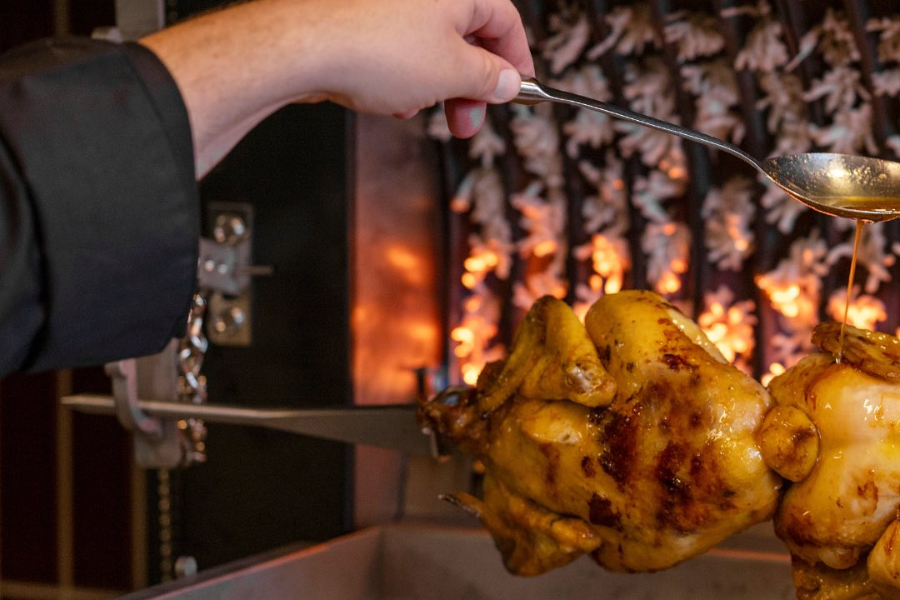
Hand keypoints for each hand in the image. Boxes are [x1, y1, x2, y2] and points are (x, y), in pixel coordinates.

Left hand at [141, 0, 533, 175]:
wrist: (304, 49)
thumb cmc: (374, 50)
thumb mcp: (452, 73)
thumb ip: (488, 79)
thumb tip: (506, 82)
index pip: (505, 21)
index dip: (516, 60)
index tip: (516, 90)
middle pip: (467, 39)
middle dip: (471, 86)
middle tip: (470, 119)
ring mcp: (391, 8)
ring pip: (430, 50)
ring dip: (436, 87)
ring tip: (427, 110)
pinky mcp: (364, 25)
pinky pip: (399, 54)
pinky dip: (405, 80)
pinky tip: (395, 102)